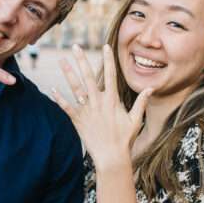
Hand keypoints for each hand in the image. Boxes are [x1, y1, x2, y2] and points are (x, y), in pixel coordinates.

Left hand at [49, 44, 151, 169]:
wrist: (111, 156)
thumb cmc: (125, 139)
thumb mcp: (136, 120)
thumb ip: (141, 102)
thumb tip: (150, 88)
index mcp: (112, 100)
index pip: (110, 74)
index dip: (108, 59)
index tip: (105, 46)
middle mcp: (98, 102)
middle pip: (88, 76)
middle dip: (81, 60)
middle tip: (75, 46)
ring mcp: (87, 111)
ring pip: (75, 88)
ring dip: (68, 73)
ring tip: (61, 60)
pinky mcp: (78, 120)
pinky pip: (66, 107)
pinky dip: (59, 99)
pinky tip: (52, 89)